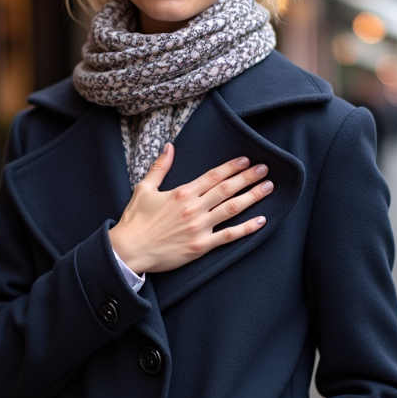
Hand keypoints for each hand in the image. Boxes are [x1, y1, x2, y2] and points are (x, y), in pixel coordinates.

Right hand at [108, 143, 272, 273]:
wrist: (129, 250)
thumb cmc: (135, 221)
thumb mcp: (144, 189)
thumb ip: (160, 167)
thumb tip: (169, 146)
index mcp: (182, 192)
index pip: (213, 176)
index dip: (232, 167)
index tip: (246, 160)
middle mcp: (193, 208)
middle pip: (227, 189)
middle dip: (248, 177)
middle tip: (265, 169)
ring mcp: (199, 227)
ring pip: (232, 209)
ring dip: (252, 196)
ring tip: (268, 188)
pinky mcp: (200, 246)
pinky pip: (228, 236)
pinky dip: (246, 228)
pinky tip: (261, 221)